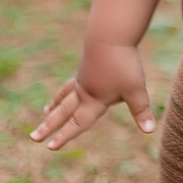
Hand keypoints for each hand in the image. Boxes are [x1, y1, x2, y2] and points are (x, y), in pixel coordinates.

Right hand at [31, 44, 154, 149]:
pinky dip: (66, 89)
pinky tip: (70, 89)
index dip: (64, 137)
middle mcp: (84, 91)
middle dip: (48, 126)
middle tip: (33, 137)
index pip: (77, 123)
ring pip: (65, 95)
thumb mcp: (136, 89)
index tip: (50, 148)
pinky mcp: (86, 65)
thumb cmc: (123, 63)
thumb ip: (141, 110)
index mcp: (93, 100)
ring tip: (45, 112)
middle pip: (63, 112)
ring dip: (54, 105)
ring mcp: (83, 77)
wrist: (110, 34)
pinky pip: (72, 82)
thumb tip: (150, 131)